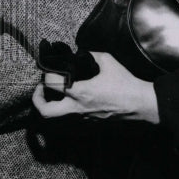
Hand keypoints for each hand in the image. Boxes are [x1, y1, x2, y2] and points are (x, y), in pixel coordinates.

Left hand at [32, 52, 159, 123]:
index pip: (51, 84)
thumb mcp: (107, 61)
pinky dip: (63, 113)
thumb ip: (90, 55)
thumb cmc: (126, 83)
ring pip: (56, 121)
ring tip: (52, 96)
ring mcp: (83, 120)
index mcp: (81, 92)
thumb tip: (79, 53)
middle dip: (37, 100)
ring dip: (50, 107)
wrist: (141, 105)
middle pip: (46, 112)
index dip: (46, 75)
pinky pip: (69, 122)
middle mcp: (78, 108)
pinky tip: (68, 103)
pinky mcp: (89, 125)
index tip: (49, 69)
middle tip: (40, 89)